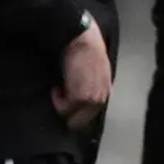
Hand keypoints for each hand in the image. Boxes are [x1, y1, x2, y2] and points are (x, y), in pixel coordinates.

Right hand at [52, 16, 111, 131]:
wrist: (83, 41)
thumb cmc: (87, 50)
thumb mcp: (96, 71)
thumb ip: (92, 86)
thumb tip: (80, 97)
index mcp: (106, 91)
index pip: (91, 115)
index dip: (77, 112)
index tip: (67, 105)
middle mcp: (101, 98)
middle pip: (82, 122)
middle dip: (69, 114)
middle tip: (60, 102)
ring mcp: (91, 99)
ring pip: (71, 117)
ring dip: (62, 106)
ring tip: (59, 90)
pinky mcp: (79, 98)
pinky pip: (63, 109)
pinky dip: (57, 100)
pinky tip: (57, 87)